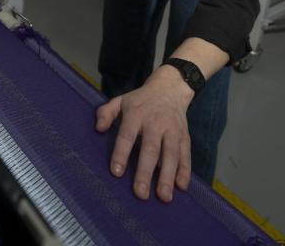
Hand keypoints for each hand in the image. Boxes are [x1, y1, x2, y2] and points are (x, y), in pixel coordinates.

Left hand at [95, 66, 194, 202]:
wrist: (169, 88)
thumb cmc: (140, 100)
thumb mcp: (120, 101)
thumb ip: (106, 113)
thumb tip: (98, 129)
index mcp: (136, 115)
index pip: (127, 136)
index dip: (121, 154)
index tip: (116, 172)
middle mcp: (155, 123)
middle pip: (151, 150)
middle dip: (146, 173)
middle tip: (140, 194)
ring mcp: (172, 130)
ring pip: (171, 155)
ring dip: (168, 177)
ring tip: (164, 197)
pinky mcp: (185, 136)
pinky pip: (186, 154)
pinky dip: (185, 171)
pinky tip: (182, 187)